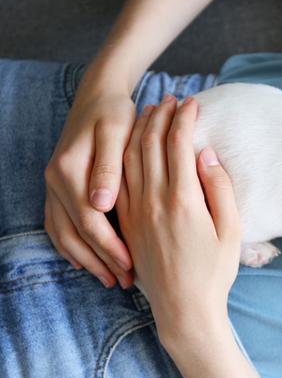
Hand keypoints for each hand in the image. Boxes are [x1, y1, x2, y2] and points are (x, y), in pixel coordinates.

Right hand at [45, 74, 135, 288]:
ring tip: (109, 279)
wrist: (96, 94)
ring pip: (63, 234)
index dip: (111, 247)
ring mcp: (53, 185)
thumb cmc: (114, 113)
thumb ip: (108, 168)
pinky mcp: (58, 187)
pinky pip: (58, 225)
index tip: (131, 267)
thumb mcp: (115, 133)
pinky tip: (87, 261)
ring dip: (86, 259)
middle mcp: (56, 181)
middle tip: (125, 282)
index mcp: (70, 171)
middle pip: (76, 234)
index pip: (90, 221)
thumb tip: (101, 204)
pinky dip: (71, 247)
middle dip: (101, 260)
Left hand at [116, 95, 240, 338]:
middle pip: (150, 145)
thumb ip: (219, 189)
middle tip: (171, 99)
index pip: (179, 145)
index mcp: (184, 201)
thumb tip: (206, 155)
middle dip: (160, 116)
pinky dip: (124, 155)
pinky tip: (131, 145)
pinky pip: (120, 180)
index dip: (184, 119)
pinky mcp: (126, 223)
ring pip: (130, 158)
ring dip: (139, 130)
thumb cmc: (214, 272)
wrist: (184, 309)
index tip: (192, 103)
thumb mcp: (231, 230)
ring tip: (150, 112)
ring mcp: (135, 212)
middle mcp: (154, 201)